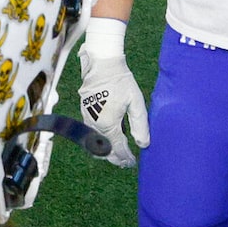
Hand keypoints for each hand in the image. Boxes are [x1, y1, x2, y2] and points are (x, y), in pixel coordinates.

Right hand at [77, 21, 149, 166]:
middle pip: (104, 149)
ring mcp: (87, 118)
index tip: (132, 163)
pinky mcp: (84, 111)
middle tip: (125, 162)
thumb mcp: (136, 102)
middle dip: (114, 157)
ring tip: (117, 153)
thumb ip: (140, 125)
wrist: (102, 63)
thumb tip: (143, 144)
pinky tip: (108, 137)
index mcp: (108, 124)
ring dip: (106, 149)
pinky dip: (99, 139)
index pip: (117, 149)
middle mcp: (94, 124)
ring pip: (95, 142)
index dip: (125, 158)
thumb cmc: (121, 80)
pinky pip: (91, 132)